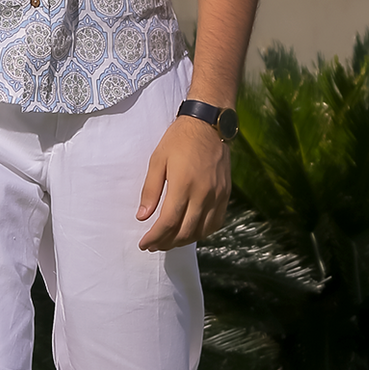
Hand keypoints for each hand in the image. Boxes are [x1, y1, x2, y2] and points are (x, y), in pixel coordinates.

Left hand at [136, 115, 232, 250]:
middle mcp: (203, 193)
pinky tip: (191, 231)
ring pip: (201, 230)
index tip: (144, 243)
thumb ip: (150, 191)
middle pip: (185, 231)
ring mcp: (217, 195)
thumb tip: (142, 216)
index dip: (155, 237)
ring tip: (169, 241)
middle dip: (167, 243)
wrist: (209, 124)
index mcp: (183, 185)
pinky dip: (202, 232)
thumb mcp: (157, 160)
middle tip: (154, 245)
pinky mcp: (225, 194)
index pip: (168, 222)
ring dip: (184, 240)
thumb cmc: (179, 140)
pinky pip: (216, 222)